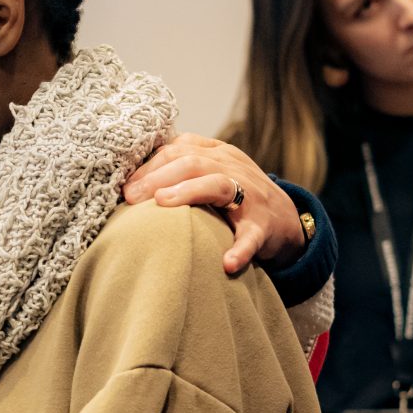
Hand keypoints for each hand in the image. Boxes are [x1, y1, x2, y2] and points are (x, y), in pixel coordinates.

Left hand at [124, 133, 304, 274]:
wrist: (287, 220)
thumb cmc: (237, 195)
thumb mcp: (214, 171)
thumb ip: (181, 166)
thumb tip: (132, 178)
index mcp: (219, 154)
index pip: (179, 149)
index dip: (150, 164)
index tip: (125, 184)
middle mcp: (234, 168)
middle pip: (192, 162)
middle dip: (157, 177)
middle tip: (130, 196)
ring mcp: (250, 196)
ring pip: (219, 184)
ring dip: (188, 192)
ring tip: (162, 203)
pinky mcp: (263, 227)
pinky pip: (251, 237)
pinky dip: (240, 250)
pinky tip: (227, 263)